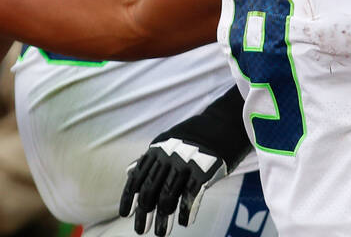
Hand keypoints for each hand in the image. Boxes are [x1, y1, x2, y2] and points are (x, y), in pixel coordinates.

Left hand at [119, 135, 235, 235]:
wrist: (224, 125)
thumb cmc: (194, 137)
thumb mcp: (168, 141)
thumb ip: (149, 158)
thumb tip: (129, 171)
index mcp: (157, 150)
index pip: (137, 178)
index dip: (129, 198)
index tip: (126, 215)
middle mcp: (168, 156)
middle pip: (150, 190)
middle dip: (144, 213)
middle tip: (141, 230)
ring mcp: (186, 163)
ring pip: (168, 197)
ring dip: (163, 219)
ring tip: (161, 233)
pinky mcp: (203, 171)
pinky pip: (191, 197)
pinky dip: (186, 212)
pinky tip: (184, 222)